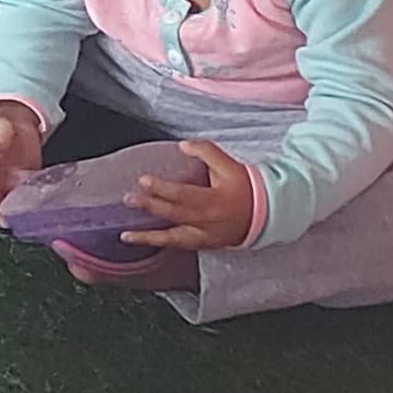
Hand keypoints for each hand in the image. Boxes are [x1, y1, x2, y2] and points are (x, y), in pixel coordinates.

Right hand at [0, 103, 46, 220]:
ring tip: (29, 219)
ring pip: (11, 203)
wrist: (14, 113)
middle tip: (14, 222)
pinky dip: (33, 204)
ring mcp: (9, 181)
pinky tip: (41, 208)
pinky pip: (28, 196)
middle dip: (2, 215)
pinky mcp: (25, 180)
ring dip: (18, 212)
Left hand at [123, 140, 255, 253]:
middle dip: (150, 207)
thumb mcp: (229, 165)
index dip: (162, 189)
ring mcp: (205, 236)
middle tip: (129, 200)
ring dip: (148, 237)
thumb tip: (183, 145)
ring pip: (174, 239)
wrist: (267, 214)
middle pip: (174, 215)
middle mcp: (207, 222)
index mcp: (213, 201)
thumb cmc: (246, 188)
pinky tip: (145, 242)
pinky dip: (162, 244)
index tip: (143, 181)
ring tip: (126, 236)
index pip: (183, 195)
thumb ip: (206, 152)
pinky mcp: (205, 245)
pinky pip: (180, 246)